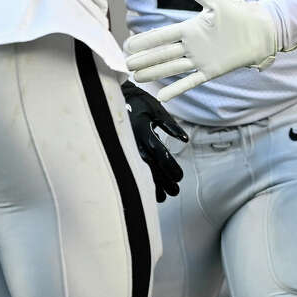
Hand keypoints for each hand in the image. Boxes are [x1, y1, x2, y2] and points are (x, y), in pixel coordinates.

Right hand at [121, 81, 187, 201]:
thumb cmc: (138, 103)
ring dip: (153, 186)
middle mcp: (135, 144)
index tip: (180, 178)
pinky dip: (141, 181)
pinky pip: (133, 169)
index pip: (161, 156)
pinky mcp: (122, 151)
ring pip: (141, 172)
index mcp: (144, 133)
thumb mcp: (156, 110)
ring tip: (164, 196)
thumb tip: (185, 140)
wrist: (111, 100)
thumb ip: (171, 125)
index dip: (171, 169)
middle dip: (165, 182)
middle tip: (175, 191)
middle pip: (152, 169)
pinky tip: (148, 191)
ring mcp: (127, 149)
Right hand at [125, 0, 279, 100]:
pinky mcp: (212, 71)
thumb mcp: (216, 0)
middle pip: (163, 53)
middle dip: (144, 58)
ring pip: (172, 67)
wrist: (262, 30)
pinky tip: (162, 96)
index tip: (128, 43)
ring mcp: (201, 59)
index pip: (163, 35)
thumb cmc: (241, 13)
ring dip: (154, 72)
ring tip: (136, 77)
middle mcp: (193, 45)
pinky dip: (177, 88)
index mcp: (191, 28)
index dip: (145, 40)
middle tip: (125, 63)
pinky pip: (191, 81)